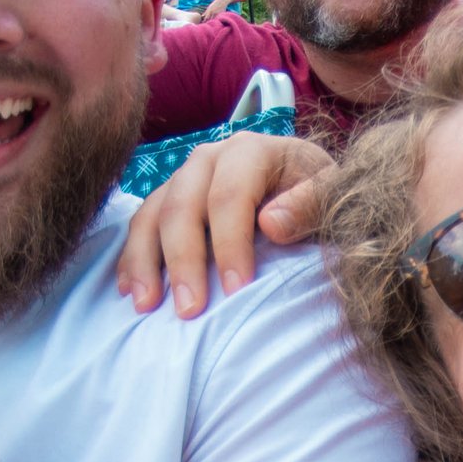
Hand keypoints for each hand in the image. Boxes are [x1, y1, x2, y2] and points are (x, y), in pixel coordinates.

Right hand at [115, 132, 333, 316]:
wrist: (307, 185)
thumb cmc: (320, 196)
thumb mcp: (333, 195)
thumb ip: (310, 205)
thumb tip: (269, 224)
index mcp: (252, 151)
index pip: (230, 196)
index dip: (230, 244)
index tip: (235, 290)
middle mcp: (210, 157)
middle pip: (183, 205)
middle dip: (183, 260)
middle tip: (189, 310)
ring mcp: (184, 177)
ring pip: (152, 214)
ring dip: (144, 262)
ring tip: (145, 306)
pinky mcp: (168, 199)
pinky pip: (141, 225)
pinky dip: (132, 258)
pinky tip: (129, 291)